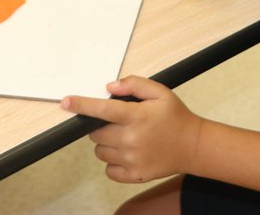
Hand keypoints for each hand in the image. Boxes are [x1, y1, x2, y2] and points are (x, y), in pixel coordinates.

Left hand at [61, 76, 203, 183]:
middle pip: (96, 133)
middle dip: (102, 126)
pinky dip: (113, 162)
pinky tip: (128, 153)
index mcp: (136, 116)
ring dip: (107, 144)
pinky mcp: (134, 175)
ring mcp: (132, 159)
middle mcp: (131, 139)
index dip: (81, 105)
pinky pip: (109, 170)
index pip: (101, 110)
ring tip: (128, 138)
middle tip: (121, 123)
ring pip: (100, 152)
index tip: (66, 102)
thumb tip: (110, 87)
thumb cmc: (176, 117)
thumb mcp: (160, 92)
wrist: (193, 146)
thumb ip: (134, 85)